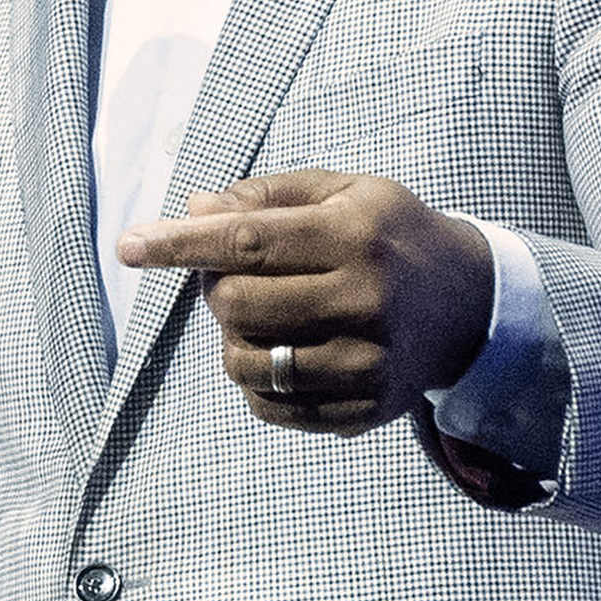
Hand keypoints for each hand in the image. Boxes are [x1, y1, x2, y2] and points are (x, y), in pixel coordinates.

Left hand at [110, 167, 490, 439]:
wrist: (471, 304)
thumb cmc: (389, 237)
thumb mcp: (344, 191)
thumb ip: (267, 197)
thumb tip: (191, 211)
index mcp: (355, 236)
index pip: (245, 241)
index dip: (178, 245)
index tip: (129, 245)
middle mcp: (365, 300)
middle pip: (237, 304)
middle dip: (217, 289)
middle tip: (237, 277)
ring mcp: (368, 362)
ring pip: (246, 361)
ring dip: (233, 337)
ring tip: (263, 316)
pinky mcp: (366, 408)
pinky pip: (271, 405)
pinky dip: (256, 379)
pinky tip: (283, 350)